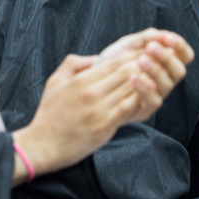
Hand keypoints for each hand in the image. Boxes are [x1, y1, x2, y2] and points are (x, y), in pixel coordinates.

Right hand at [13, 50, 150, 177]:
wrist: (43, 145)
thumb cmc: (49, 114)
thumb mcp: (54, 82)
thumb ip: (73, 64)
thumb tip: (96, 58)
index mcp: (80, 81)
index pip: (113, 62)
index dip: (131, 56)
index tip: (141, 53)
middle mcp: (92, 94)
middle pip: (125, 74)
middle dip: (141, 66)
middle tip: (154, 61)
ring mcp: (100, 111)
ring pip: (129, 91)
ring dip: (143, 83)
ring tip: (154, 77)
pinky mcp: (105, 127)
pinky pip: (128, 110)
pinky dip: (138, 101)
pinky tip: (145, 97)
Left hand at [98, 28, 194, 121]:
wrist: (93, 81)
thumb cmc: (112, 62)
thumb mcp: (128, 45)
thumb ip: (146, 38)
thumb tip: (165, 35)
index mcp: (164, 63)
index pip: (184, 56)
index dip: (180, 46)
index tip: (167, 38)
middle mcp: (164, 80)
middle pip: (180, 71)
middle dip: (167, 58)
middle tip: (151, 48)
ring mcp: (156, 95)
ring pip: (168, 85)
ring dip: (156, 70)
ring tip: (140, 60)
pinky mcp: (146, 109)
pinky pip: (153, 100)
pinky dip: (145, 87)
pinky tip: (133, 77)